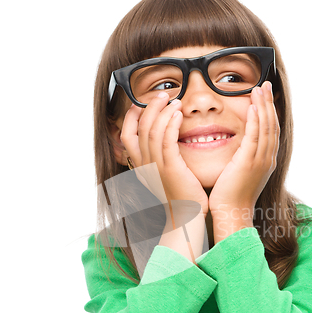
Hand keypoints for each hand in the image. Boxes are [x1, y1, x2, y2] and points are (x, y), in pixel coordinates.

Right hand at [120, 93, 208, 224]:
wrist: (186, 217)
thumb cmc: (180, 196)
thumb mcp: (162, 176)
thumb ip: (158, 159)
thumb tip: (163, 140)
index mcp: (140, 166)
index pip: (126, 136)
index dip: (130, 117)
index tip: (141, 104)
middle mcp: (144, 165)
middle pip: (139, 128)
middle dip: (150, 107)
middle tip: (163, 95)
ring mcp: (156, 167)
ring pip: (152, 131)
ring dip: (163, 112)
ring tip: (174, 101)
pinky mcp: (171, 169)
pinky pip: (167, 140)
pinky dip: (171, 124)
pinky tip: (178, 115)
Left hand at [208, 81, 279, 217]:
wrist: (231, 213)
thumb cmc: (230, 197)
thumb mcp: (239, 175)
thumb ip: (241, 160)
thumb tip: (236, 151)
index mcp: (265, 162)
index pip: (270, 131)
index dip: (268, 112)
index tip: (264, 97)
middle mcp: (268, 159)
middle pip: (272, 125)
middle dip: (269, 104)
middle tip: (265, 85)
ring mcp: (261, 160)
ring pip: (266, 127)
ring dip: (264, 106)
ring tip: (260, 88)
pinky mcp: (250, 162)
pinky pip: (256, 135)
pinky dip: (256, 119)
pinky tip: (253, 105)